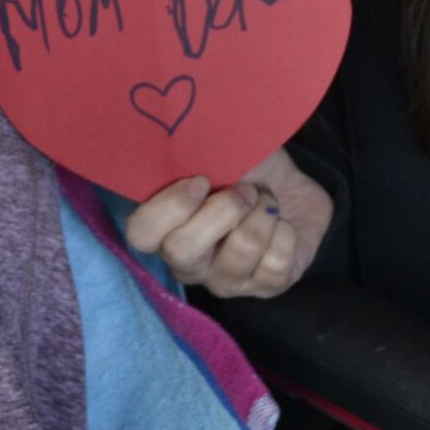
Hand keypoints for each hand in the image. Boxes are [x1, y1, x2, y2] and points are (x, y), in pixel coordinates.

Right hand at [121, 146, 332, 298]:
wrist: (289, 184)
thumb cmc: (244, 168)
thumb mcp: (213, 154)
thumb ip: (188, 156)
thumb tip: (180, 142)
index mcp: (165, 230)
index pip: (140, 234)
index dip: (170, 206)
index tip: (201, 180)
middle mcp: (189, 263)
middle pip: (182, 251)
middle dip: (222, 209)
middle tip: (245, 190)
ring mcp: (226, 280)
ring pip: (240, 252)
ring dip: (261, 214)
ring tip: (266, 201)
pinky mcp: (266, 287)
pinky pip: (275, 264)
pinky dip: (285, 232)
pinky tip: (282, 224)